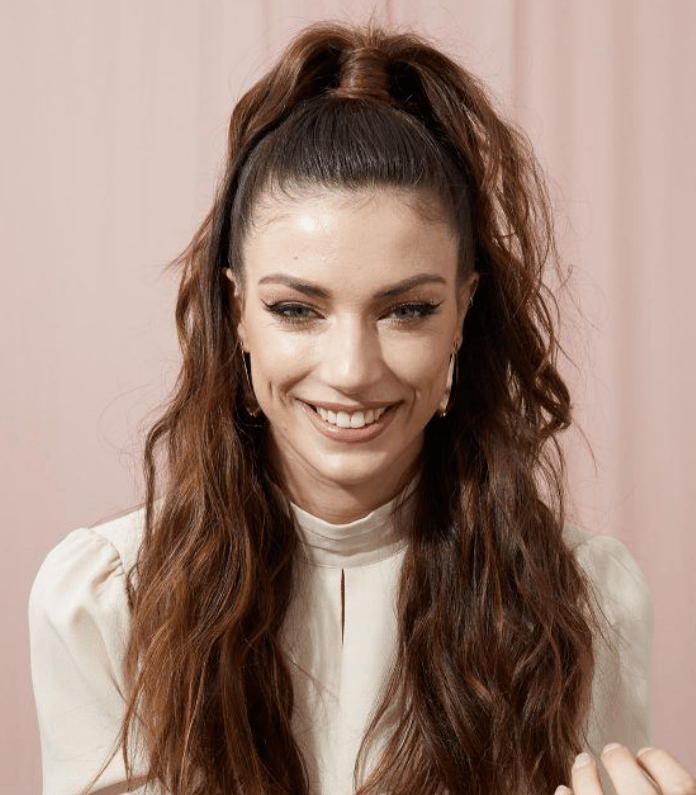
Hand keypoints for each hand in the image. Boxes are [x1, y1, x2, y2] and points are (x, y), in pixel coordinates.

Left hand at [554, 744, 695, 794]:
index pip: (680, 785)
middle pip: (637, 789)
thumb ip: (664, 792)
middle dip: (620, 762)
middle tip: (610, 749)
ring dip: (584, 777)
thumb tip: (646, 769)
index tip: (644, 752)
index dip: (660, 761)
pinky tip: (562, 790)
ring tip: (582, 761)